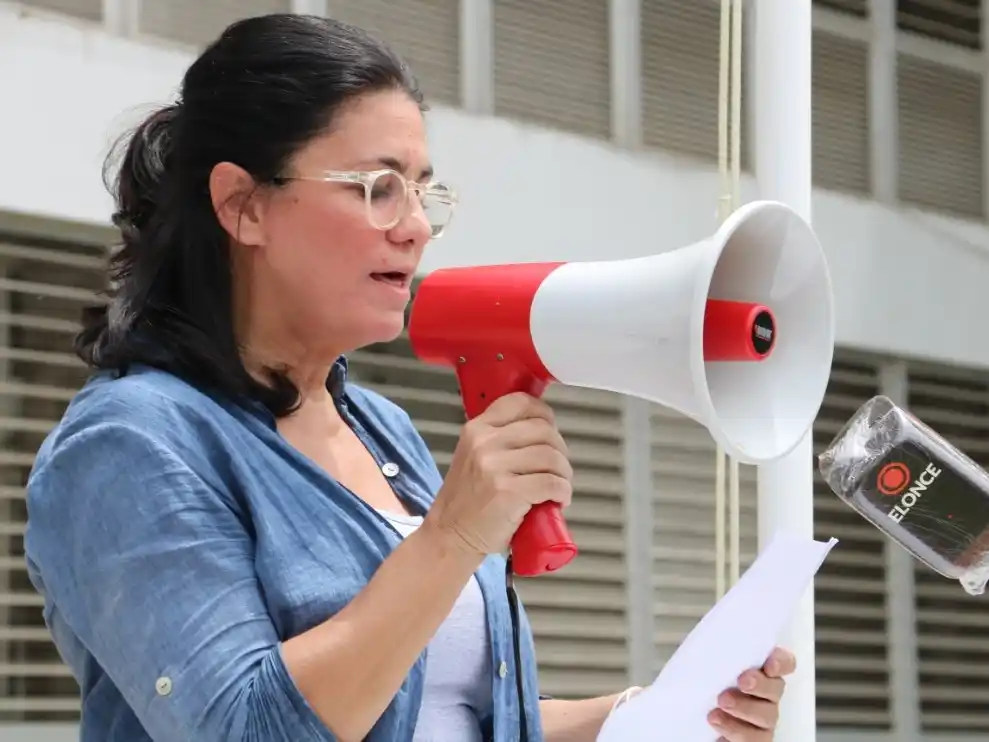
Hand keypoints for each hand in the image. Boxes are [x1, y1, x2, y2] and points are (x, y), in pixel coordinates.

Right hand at [425, 392, 573, 559]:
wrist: (450, 535)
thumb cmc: (466, 500)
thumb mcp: (472, 456)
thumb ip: (498, 438)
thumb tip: (541, 431)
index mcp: (477, 429)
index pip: (520, 403)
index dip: (544, 414)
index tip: (551, 430)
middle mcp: (485, 442)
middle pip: (543, 430)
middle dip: (560, 449)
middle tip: (559, 468)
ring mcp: (495, 467)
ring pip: (551, 456)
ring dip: (564, 473)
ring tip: (560, 486)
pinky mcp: (509, 492)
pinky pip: (551, 483)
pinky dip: (563, 491)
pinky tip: (559, 499)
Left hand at [707, 646, 795, 740]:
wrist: (691, 709)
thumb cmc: (702, 683)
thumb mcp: (704, 662)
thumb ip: (716, 652)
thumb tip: (710, 642)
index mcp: (760, 670)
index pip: (783, 662)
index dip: (782, 662)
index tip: (770, 664)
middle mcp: (767, 695)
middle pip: (776, 688)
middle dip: (761, 684)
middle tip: (742, 682)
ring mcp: (762, 719)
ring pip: (767, 716)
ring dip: (745, 708)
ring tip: (721, 703)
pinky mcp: (753, 739)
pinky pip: (753, 739)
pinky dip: (735, 730)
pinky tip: (717, 721)